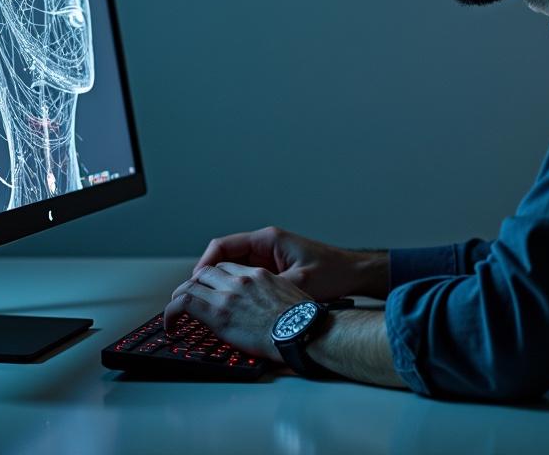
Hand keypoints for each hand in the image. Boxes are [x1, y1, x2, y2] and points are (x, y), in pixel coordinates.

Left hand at [164, 262, 310, 360]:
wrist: (304, 332)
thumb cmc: (304, 323)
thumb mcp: (292, 301)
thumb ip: (274, 299)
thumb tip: (271, 314)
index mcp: (260, 276)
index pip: (228, 268)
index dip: (214, 278)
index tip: (211, 290)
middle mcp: (242, 280)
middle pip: (207, 273)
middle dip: (195, 284)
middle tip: (189, 299)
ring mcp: (229, 294)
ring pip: (192, 284)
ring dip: (181, 296)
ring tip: (176, 311)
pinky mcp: (218, 312)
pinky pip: (184, 302)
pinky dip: (172, 311)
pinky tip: (171, 323)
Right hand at [192, 226, 385, 300]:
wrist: (355, 274)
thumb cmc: (333, 273)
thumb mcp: (300, 283)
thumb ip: (270, 289)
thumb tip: (242, 302)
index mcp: (267, 240)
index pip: (223, 246)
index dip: (204, 265)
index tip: (193, 285)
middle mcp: (265, 245)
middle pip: (224, 257)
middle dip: (207, 278)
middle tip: (193, 300)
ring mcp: (269, 258)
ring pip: (233, 269)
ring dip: (220, 285)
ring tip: (208, 307)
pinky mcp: (274, 271)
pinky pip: (246, 278)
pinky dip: (236, 290)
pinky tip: (232, 308)